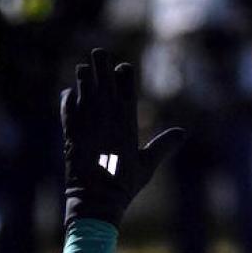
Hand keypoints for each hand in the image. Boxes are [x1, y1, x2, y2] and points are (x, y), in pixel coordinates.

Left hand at [61, 49, 185, 227]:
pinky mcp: (70, 133)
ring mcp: (86, 124)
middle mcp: (106, 119)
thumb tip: (183, 132)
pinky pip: (68, 108)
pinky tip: (70, 93)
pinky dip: (68, 99)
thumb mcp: (148, 164)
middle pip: (103, 83)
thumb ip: (164, 145)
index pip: (126, 90)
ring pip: (84, 91)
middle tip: (99, 52)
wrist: (95, 200)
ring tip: (84, 68)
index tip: (123, 66)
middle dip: (101, 67)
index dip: (124, 75)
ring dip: (84, 79)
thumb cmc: (124, 184)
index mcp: (127, 124)